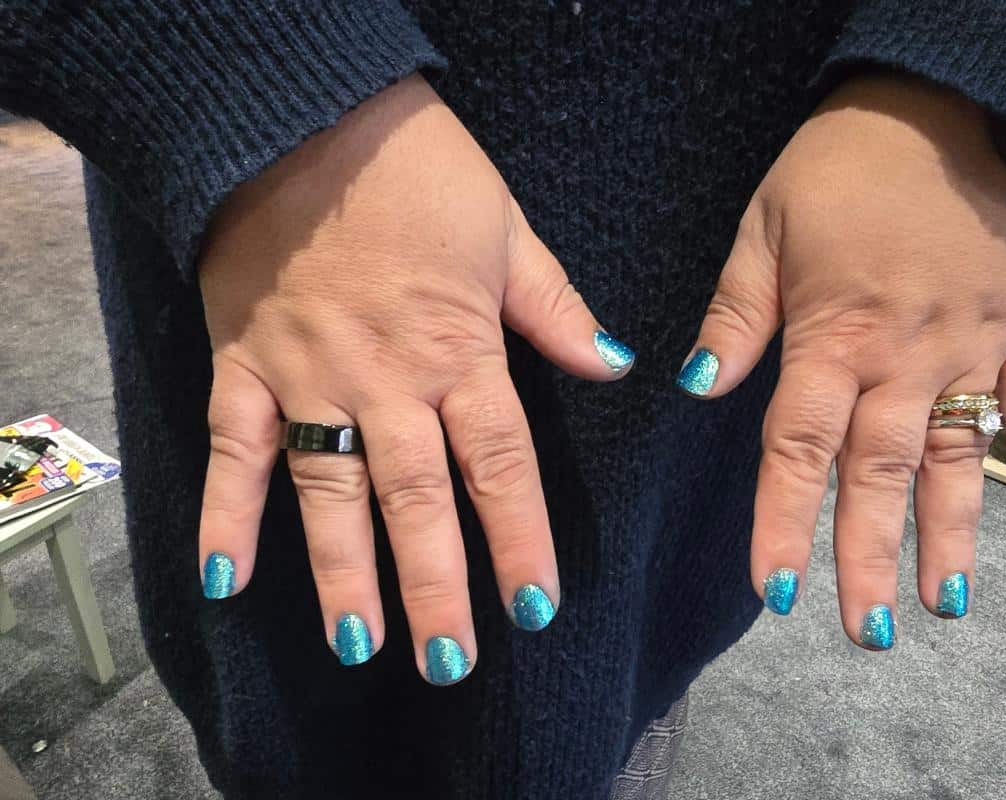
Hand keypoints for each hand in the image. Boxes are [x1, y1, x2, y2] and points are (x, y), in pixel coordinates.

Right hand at [195, 75, 634, 679]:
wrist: (306, 118)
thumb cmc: (418, 169)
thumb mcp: (508, 230)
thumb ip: (555, 308)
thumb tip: (615, 364)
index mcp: (458, 350)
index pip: (500, 464)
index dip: (520, 539)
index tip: (536, 605)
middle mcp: (386, 380)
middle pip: (418, 499)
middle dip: (438, 583)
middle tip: (452, 661)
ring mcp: (309, 377)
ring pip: (330, 491)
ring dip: (345, 573)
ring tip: (362, 644)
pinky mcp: (244, 364)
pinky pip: (231, 449)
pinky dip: (225, 514)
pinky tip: (224, 581)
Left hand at [682, 73, 1005, 646]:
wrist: (957, 102)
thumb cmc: (847, 161)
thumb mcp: (767, 222)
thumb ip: (736, 311)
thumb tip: (698, 386)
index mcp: (833, 336)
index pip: (798, 447)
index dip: (783, 520)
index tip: (774, 588)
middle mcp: (902, 358)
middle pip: (878, 472)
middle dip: (866, 554)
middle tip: (865, 629)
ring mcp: (970, 348)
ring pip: (956, 456)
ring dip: (950, 532)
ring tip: (943, 603)